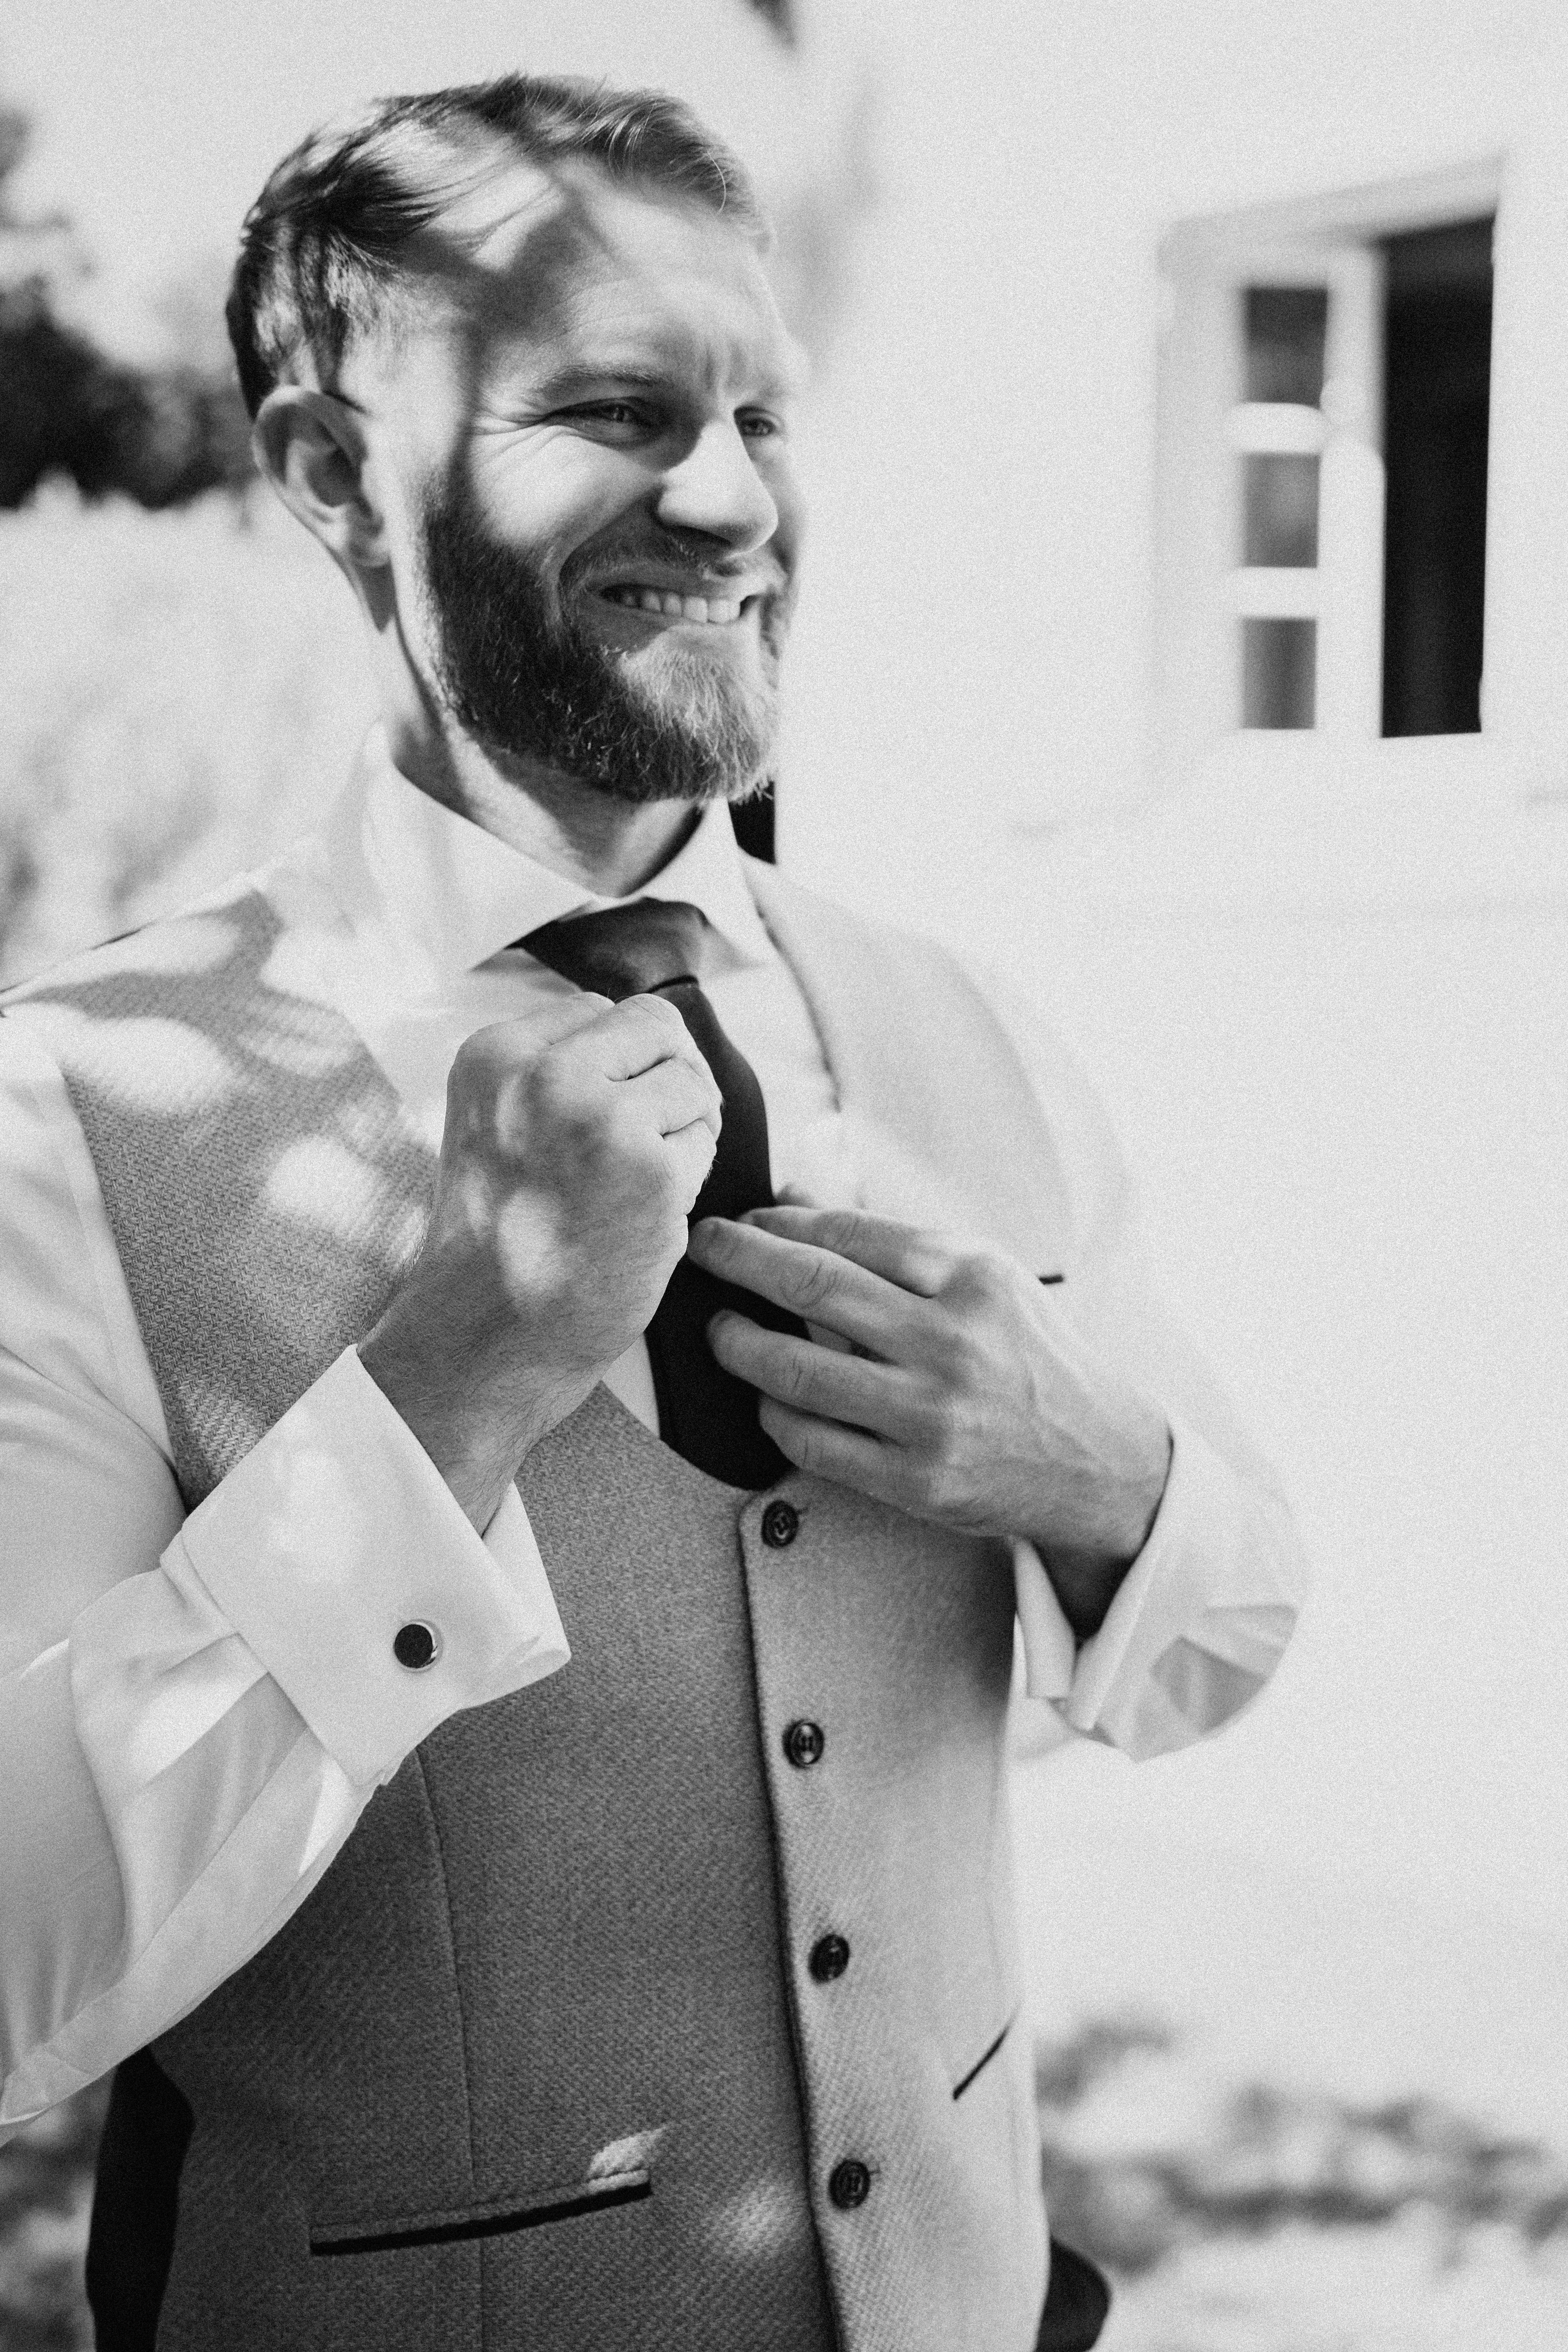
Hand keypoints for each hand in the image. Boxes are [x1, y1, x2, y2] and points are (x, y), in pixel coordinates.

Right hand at [361, 993, 720, 1527]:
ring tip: (631, 1185)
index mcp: (495, 1054)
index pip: (599, 1010)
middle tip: (642, 1141)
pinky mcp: (653, 1170)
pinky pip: (704, 1141)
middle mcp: (545, 1072)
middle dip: (666, 1078)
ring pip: (692, 1082)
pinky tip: (642, 1215)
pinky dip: (688, 1177)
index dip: (619, 1065)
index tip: (597, 1120)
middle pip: (658, 1026)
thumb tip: (642, 1030)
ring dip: (681, 1131)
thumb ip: (552, 1068)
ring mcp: (603, 1119)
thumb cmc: (500, 1238)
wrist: (489, 1334)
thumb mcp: (492, 1124)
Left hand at [688, 1204, 1171, 1638]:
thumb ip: (890, 1239)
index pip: (848, 1234)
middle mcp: (951, 1340)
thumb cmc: (1027, 1352)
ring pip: (797, 1371)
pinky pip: (811, 1442)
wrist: (1100, 1459)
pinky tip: (764, 1394)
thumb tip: (794, 1197)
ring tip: (720, 1327)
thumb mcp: (983, 1276)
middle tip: (699, 1247)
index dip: (778, 1225)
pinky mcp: (917, 1480)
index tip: (741, 1221)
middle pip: (813, 1287)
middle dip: (738, 1259)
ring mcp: (932, 1414)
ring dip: (739, 1343)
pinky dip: (773, 1413)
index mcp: (971, 1275)